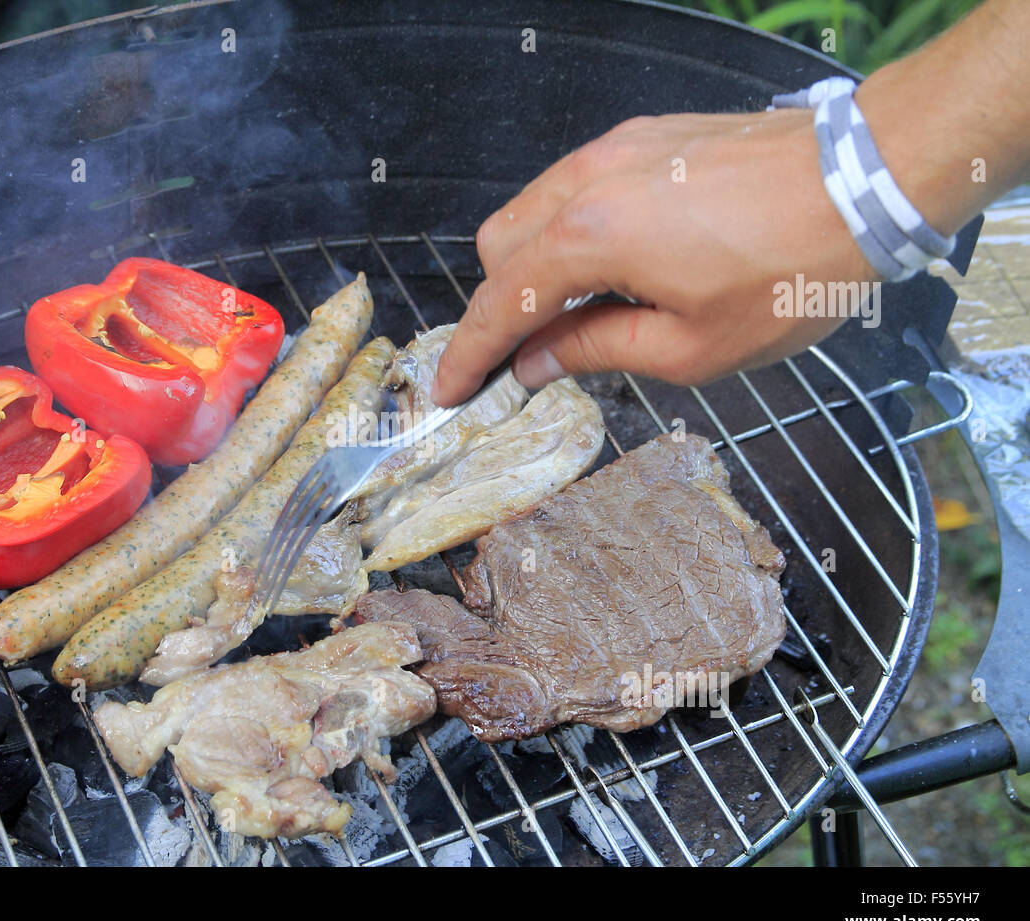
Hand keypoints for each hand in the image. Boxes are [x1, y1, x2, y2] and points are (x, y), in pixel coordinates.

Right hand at [431, 108, 876, 405]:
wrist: (865, 180)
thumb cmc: (792, 271)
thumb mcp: (692, 347)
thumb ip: (597, 351)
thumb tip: (539, 363)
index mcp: (590, 238)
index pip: (499, 304)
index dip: (468, 354)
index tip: (448, 389)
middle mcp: (587, 182)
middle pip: (497, 248)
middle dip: (496, 306)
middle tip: (522, 356)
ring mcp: (614, 151)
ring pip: (530, 211)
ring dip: (530, 267)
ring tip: (572, 314)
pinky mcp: (644, 138)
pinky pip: (574, 187)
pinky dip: (567, 231)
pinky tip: (609, 265)